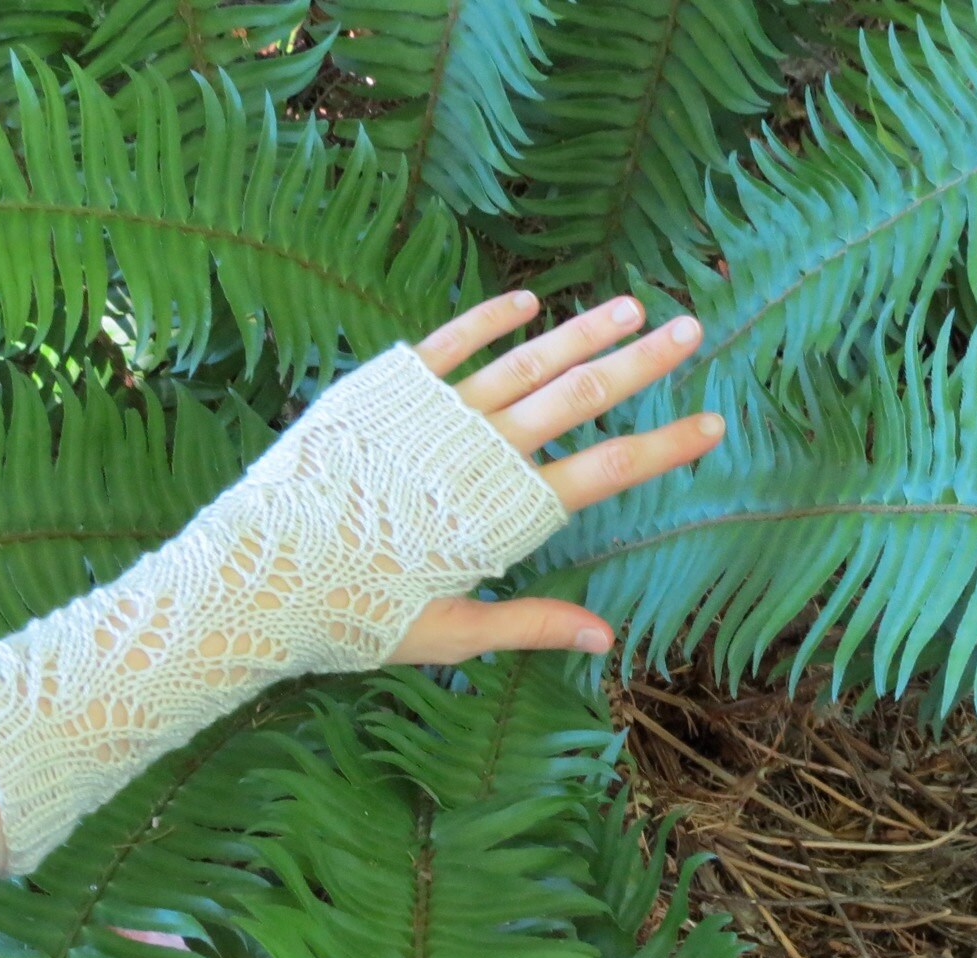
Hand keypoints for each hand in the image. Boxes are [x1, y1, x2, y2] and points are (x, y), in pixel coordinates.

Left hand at [386, 290, 721, 664]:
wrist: (263, 575)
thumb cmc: (354, 613)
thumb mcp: (450, 631)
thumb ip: (531, 622)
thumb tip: (607, 638)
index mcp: (504, 514)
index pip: (605, 471)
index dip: (664, 447)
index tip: (713, 423)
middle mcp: (481, 455)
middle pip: (578, 399)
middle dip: (640, 365)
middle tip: (690, 329)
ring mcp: (436, 417)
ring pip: (526, 364)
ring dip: (582, 333)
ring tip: (630, 304)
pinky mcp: (388, 393)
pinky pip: (448, 344)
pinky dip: (489, 321)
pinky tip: (528, 300)